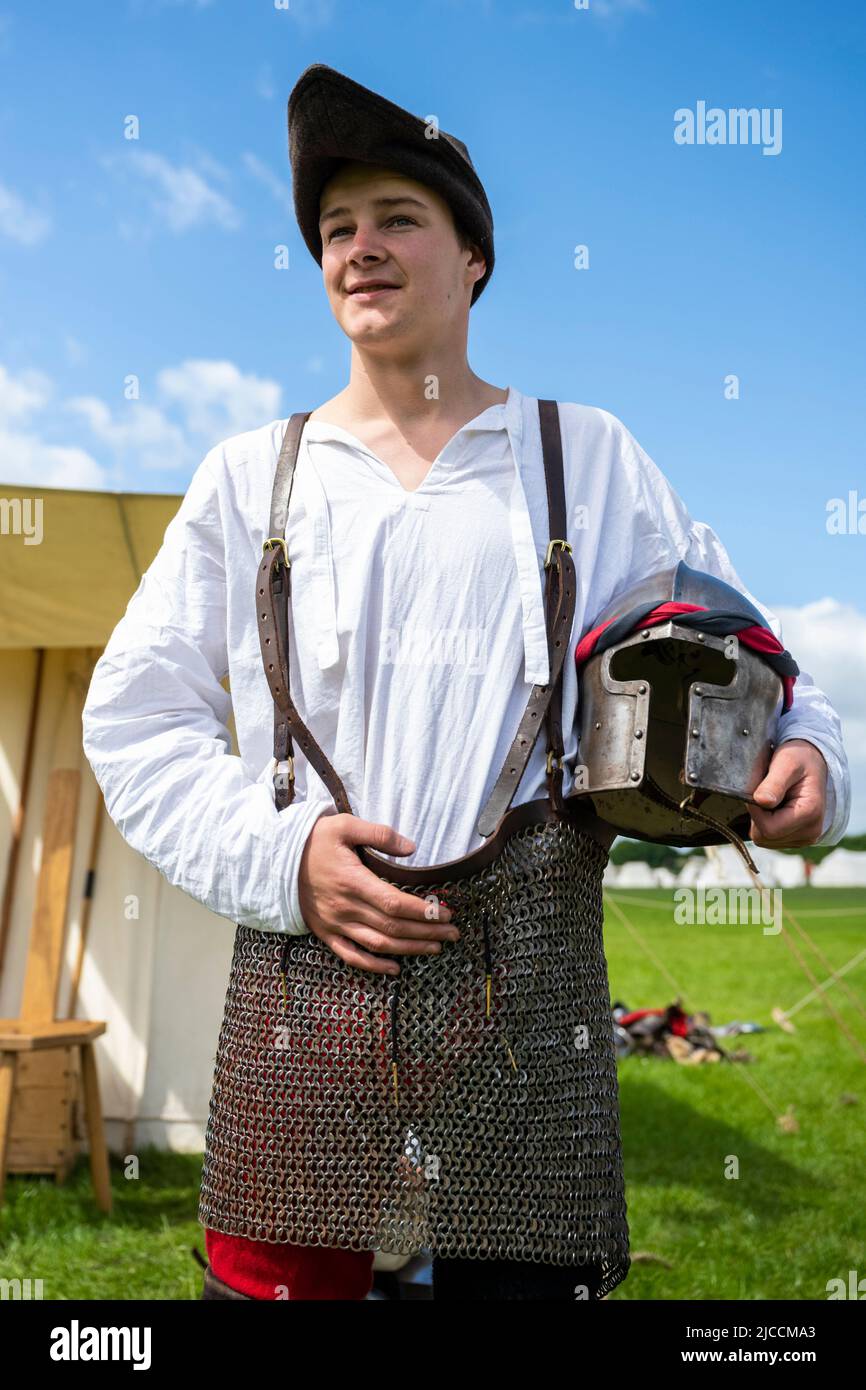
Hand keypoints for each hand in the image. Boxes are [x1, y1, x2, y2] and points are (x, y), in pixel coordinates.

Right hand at [297, 813, 459, 975]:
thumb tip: (411, 847)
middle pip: (393, 927)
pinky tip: (395, 968)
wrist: (275, 860)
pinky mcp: (325, 933)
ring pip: (378, 944)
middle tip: (452, 933)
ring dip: (410, 949)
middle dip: (426, 932)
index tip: (445, 912)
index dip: (423, 911)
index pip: (395, 903)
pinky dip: (374, 965)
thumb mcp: (345, 825)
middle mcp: (345, 907)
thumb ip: (380, 834)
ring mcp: (335, 923)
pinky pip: (351, 955)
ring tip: (435, 948)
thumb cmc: (314, 840)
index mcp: (352, 881)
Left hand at [748, 739, 827, 847]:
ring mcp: (806, 838)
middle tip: (764, 792)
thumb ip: (774, 783)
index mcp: (810, 813)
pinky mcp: (798, 839)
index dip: (755, 811)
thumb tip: (761, 801)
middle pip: (764, 837)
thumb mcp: (786, 763)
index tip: (756, 790)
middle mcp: (811, 832)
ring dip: (760, 819)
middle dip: (756, 815)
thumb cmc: (799, 758)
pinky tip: (775, 807)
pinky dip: (766, 823)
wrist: (812, 761)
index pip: (768, 828)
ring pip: (764, 839)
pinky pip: (769, 838)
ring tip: (773, 798)